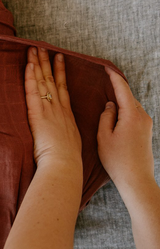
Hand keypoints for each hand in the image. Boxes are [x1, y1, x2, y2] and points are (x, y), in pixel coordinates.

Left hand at [25, 47, 81, 169]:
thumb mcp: (70, 141)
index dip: (60, 71)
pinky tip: (29, 64)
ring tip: (35, 49)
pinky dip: (31, 77)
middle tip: (44, 47)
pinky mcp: (37, 113)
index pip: (62, 87)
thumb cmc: (66, 160)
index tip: (59, 58)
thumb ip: (65, 132)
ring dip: (38, 63)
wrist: (64, 165)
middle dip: (47, 62)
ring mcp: (48, 109)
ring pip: (43, 81)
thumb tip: (61, 132)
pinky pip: (33, 91)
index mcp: (66, 114)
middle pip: (52, 79)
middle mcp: (58, 108)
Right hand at [97, 67, 153, 189]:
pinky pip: (134, 113)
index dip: (113, 77)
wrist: (136, 181)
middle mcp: (143, 116)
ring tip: (106, 97)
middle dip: (116, 88)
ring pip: (131, 105)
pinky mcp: (146, 131)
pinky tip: (115, 113)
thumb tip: (110, 105)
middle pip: (128, 96)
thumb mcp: (103, 136)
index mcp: (132, 115)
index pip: (122, 89)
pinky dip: (124, 109)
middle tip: (102, 81)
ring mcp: (147, 124)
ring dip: (120, 100)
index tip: (106, 67)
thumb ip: (105, 116)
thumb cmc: (117, 159)